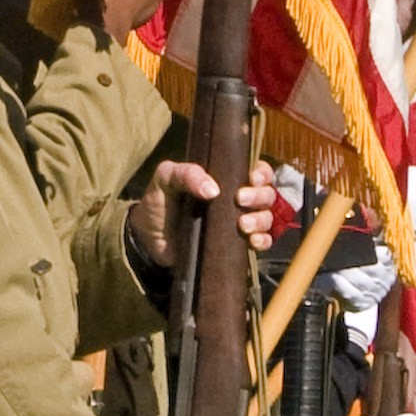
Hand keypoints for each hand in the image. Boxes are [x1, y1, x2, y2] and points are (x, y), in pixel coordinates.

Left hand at [125, 153, 280, 273]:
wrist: (148, 240)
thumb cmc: (159, 202)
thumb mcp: (166, 179)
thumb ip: (186, 174)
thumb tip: (213, 190)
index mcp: (225, 178)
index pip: (256, 170)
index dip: (262, 173)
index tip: (251, 179)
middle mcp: (237, 199)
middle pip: (266, 193)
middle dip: (259, 196)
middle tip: (240, 200)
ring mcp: (239, 223)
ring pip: (266, 217)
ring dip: (261, 219)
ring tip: (242, 225)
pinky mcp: (237, 246)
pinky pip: (262, 242)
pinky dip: (263, 241)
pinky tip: (252, 242)